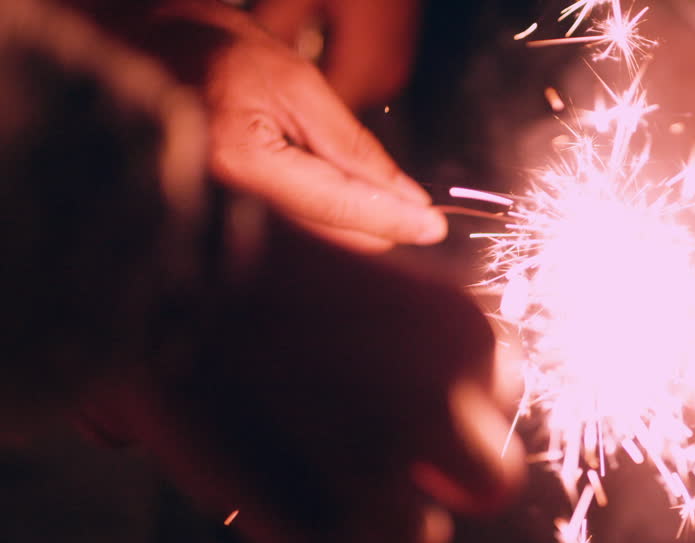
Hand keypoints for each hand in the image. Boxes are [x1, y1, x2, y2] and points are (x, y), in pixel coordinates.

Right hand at [94, 224, 522, 542]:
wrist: (165, 269)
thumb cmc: (256, 256)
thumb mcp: (371, 271)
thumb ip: (414, 336)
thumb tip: (414, 382)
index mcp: (467, 338)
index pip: (504, 399)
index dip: (456, 407)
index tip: (404, 399)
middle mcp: (449, 410)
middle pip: (492, 483)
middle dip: (444, 482)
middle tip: (380, 462)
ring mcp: (387, 476)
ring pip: (419, 542)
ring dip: (372, 525)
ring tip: (310, 483)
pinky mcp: (321, 530)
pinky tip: (271, 506)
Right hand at [150, 1, 442, 250]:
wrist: (145, 46)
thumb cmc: (214, 48)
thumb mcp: (295, 81)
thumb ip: (348, 145)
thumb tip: (402, 195)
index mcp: (244, 157)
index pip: (335, 204)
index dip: (389, 218)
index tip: (433, 229)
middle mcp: (229, 193)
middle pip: (325, 226)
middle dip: (380, 228)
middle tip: (427, 227)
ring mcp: (225, 202)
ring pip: (311, 225)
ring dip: (360, 224)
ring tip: (405, 218)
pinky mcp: (229, 199)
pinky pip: (292, 213)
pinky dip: (331, 212)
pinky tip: (363, 208)